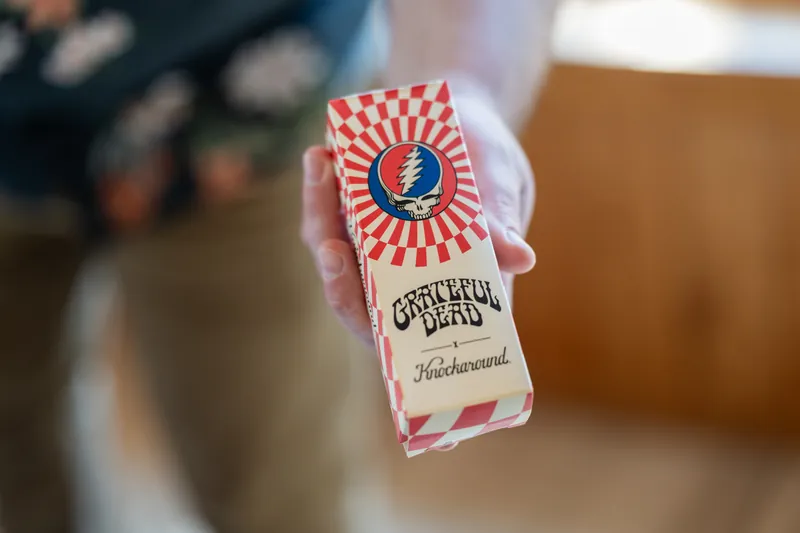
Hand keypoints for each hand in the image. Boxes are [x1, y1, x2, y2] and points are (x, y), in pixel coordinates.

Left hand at [301, 92, 535, 345]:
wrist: (470, 123)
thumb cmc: (492, 163)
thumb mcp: (500, 185)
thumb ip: (502, 220)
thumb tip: (522, 260)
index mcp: (449, 287)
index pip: (411, 332)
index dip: (385, 332)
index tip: (368, 310)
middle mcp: (406, 276)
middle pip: (362, 304)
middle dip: (339, 285)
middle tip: (330, 249)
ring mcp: (376, 250)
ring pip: (337, 259)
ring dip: (321, 221)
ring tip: (321, 173)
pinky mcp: (356, 219)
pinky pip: (330, 218)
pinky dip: (321, 192)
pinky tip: (321, 158)